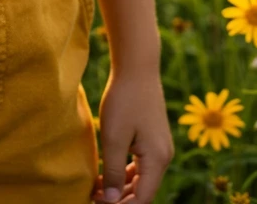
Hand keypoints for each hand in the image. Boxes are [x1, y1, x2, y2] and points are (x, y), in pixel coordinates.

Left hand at [90, 68, 173, 203]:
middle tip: (93, 196)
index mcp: (157, 159)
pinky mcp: (152, 138)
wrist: (137, 66)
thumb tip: (111, 201)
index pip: (142, 199)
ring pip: (141, 179)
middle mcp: (163, 157)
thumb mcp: (113, 137)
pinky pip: (140, 165)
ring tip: (96, 187)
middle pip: (143, 191)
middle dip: (119, 199)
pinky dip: (124, 172)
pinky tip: (105, 172)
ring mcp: (159, 147)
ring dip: (120, 187)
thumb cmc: (124, 99)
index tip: (97, 202)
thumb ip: (112, 172)